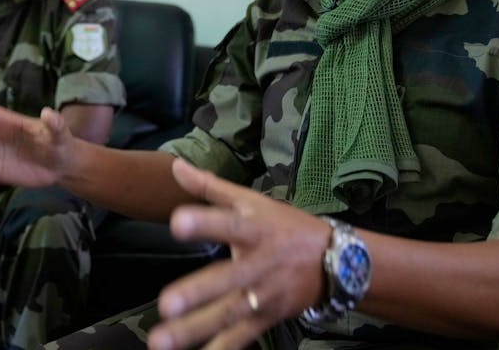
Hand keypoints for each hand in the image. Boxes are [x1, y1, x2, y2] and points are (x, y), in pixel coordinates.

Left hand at [148, 159, 331, 349]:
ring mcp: (264, 294)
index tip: (177, 223)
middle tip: (167, 304)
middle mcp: (260, 264)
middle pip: (228, 278)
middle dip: (198, 292)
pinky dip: (221, 348)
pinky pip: (242, 336)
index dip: (205, 223)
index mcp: (255, 229)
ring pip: (229, 313)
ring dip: (195, 328)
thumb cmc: (285, 226)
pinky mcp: (268, 318)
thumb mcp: (251, 200)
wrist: (337, 260)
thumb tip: (175, 166)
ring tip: (161, 340)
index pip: (229, 223)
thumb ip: (209, 186)